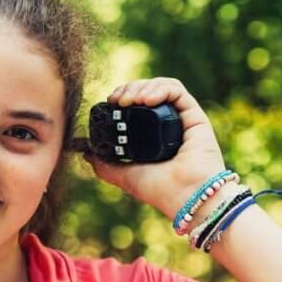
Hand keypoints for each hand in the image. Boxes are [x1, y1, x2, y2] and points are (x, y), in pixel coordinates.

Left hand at [82, 77, 227, 220]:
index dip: (123, 96)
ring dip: (143, 86)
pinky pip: (178, 91)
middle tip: (118, 99)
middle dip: (130, 88)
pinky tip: (146, 100)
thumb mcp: (124, 176)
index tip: (111, 101)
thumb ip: (105, 165)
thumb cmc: (159, 190)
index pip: (137, 105)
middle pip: (148, 92)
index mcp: (153, 136)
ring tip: (131, 99)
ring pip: (162, 87)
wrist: (185, 195)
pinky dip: (160, 89)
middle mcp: (168, 125)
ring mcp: (182, 120)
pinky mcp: (196, 116)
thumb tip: (86, 153)